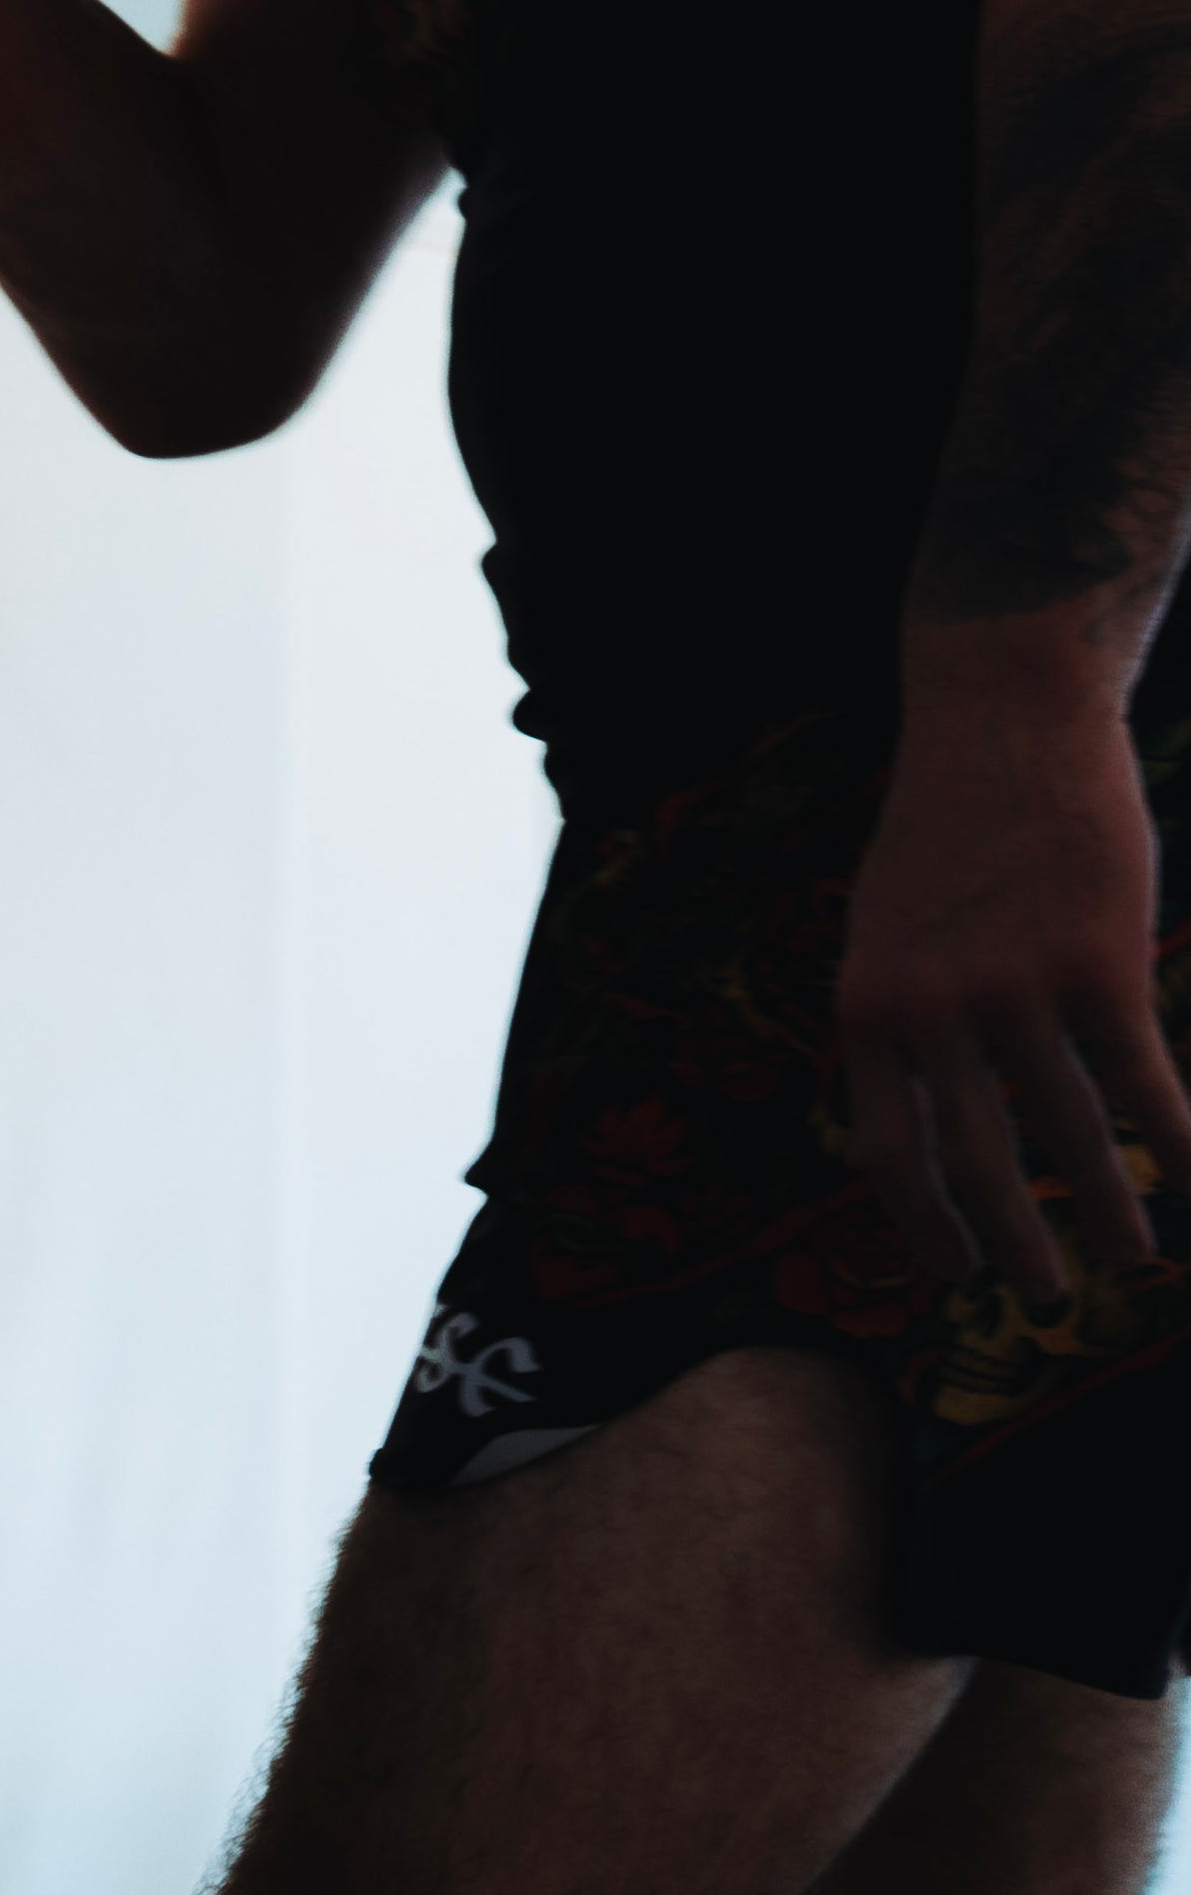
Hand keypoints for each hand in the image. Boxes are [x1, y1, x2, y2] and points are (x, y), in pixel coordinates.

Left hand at [837, 673, 1190, 1299]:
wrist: (999, 725)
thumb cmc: (947, 835)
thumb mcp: (882, 928)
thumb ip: (899, 1019)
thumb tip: (921, 1116)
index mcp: (866, 1001)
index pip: (887, 1146)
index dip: (923, 1222)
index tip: (956, 1276)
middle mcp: (930, 1005)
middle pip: (978, 1160)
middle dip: (1018, 1243)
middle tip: (1047, 1301)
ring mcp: (1014, 985)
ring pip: (1070, 1132)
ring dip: (1109, 1206)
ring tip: (1133, 1255)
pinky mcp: (1097, 963)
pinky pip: (1144, 1083)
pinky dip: (1177, 1145)